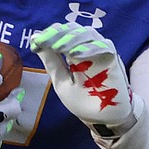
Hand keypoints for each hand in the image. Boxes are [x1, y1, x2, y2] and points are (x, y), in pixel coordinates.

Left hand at [32, 22, 136, 136]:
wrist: (103, 119)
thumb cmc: (83, 100)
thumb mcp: (61, 80)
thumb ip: (52, 61)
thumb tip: (36, 40)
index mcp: (74, 52)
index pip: (63, 33)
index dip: (49, 34)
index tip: (35, 43)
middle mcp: (88, 48)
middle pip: (74, 29)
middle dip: (57, 34)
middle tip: (44, 42)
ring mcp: (101, 52)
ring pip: (88, 34)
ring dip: (71, 38)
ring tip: (58, 47)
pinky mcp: (113, 59)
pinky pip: (104, 46)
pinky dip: (89, 48)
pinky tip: (75, 54)